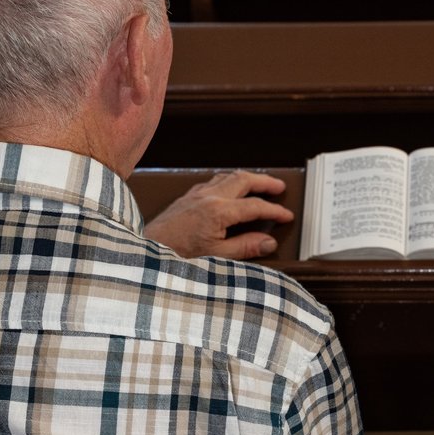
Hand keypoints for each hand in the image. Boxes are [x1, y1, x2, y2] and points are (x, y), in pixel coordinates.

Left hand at [144, 171, 293, 259]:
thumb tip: (268, 242)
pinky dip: (227, 182)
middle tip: (279, 187)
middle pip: (243, 180)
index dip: (274, 210)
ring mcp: (195, 195)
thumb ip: (245, 247)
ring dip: (246, 178)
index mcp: (218, 212)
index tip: (286, 215)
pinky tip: (228, 189)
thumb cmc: (177, 255)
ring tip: (258, 184)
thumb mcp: (216, 257)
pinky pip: (212, 182)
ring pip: (227, 177)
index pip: (255, 206)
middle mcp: (207, 197)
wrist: (148, 250)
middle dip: (264, 182)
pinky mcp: (186, 198)